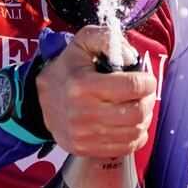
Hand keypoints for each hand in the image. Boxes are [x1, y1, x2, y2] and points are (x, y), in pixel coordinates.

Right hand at [36, 25, 155, 158]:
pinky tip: (131, 124)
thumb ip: (107, 38)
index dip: (147, 82)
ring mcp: (84, 135)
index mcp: (83, 85)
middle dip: (148, 101)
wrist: (39, 99)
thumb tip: (131, 56)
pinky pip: (125, 148)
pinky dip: (136, 136)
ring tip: (139, 106)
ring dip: (145, 118)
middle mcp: (83, 113)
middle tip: (145, 94)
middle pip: (136, 113)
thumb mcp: (83, 42)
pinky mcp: (85, 149)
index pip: (132, 87)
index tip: (147, 79)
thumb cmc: (67, 68)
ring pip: (134, 132)